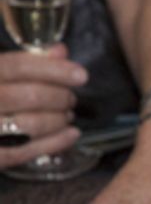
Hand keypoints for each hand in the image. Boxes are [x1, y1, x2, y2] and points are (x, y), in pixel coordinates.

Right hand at [0, 44, 85, 167]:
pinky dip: (55, 142)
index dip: (52, 69)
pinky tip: (72, 134)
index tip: (81, 75)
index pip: (16, 66)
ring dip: (58, 119)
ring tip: (67, 115)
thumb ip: (26, 61)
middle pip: (28, 96)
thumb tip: (60, 51)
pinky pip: (25, 151)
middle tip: (71, 99)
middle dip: (59, 97)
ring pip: (30, 124)